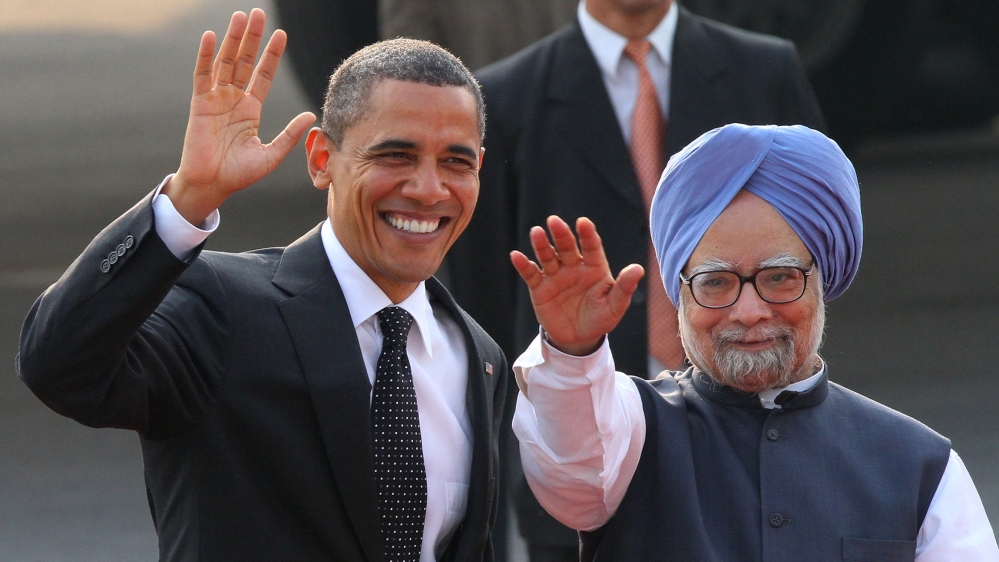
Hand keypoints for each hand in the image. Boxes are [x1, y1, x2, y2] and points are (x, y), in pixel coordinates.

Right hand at [165, 9, 316, 224]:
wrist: (212, 186)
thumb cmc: (238, 174)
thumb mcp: (271, 154)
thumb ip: (289, 134)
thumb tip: (311, 114)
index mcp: (250, 110)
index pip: (263, 75)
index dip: (271, 55)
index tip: (281, 35)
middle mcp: (233, 100)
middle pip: (244, 62)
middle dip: (252, 38)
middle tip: (259, 14)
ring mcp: (216, 100)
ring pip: (225, 62)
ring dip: (233, 39)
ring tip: (240, 17)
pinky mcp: (199, 104)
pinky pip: (202, 75)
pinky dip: (206, 55)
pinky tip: (212, 36)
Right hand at [510, 216, 644, 355]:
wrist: (578, 339)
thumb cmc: (600, 319)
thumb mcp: (614, 307)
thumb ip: (624, 287)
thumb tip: (638, 269)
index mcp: (594, 268)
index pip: (592, 247)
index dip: (587, 234)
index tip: (583, 222)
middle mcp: (574, 267)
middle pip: (567, 247)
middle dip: (561, 234)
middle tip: (554, 221)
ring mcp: (556, 276)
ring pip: (547, 256)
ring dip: (541, 244)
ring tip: (536, 232)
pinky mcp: (540, 288)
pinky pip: (531, 274)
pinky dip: (523, 265)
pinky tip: (516, 255)